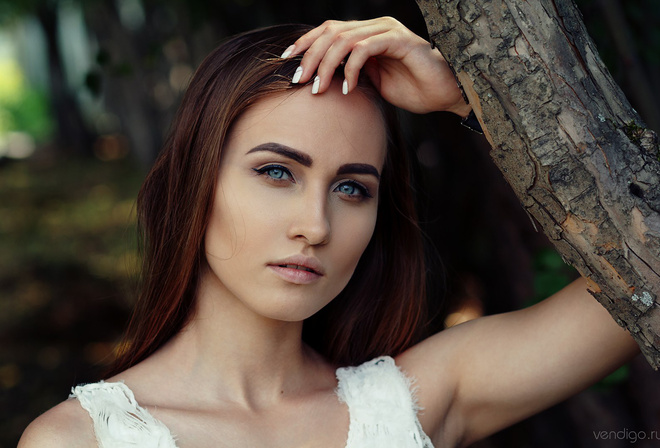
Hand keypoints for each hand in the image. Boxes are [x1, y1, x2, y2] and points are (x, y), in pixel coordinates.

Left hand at [282, 17, 471, 115]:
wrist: (445, 94)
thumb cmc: (413, 90)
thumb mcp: (374, 83)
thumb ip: (352, 74)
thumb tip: (323, 80)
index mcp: (367, 33)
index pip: (328, 31)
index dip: (304, 43)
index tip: (286, 60)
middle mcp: (375, 26)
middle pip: (331, 32)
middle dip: (310, 56)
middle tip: (299, 80)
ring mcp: (388, 31)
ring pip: (344, 39)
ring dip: (326, 65)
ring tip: (318, 88)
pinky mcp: (400, 41)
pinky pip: (365, 49)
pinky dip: (351, 69)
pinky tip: (347, 89)